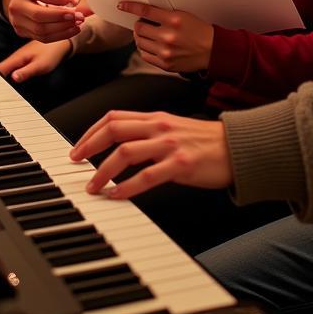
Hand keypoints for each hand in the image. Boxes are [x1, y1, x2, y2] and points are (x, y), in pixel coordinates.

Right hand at [0, 39, 71, 82]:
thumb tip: (13, 78)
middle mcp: (15, 57)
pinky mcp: (23, 60)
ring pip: (5, 69)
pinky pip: (11, 68)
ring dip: (0, 78)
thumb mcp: (40, 66)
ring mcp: (18, 58)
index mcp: (17, 58)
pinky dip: (8, 75)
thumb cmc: (51, 53)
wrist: (60, 43)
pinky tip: (9, 81)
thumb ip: (26, 72)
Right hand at [3, 0, 83, 41]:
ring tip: (77, 24)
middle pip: (39, 15)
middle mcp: (16, 4)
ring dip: (63, 29)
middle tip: (79, 16)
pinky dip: (59, 35)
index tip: (74, 2)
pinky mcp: (21, 31)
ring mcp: (16, 20)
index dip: (60, 0)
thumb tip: (74, 1)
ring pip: (41, 30)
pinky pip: (42, 38)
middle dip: (61, 17)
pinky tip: (71, 29)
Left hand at [68, 110, 232, 199]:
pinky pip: (147, 176)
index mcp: (155, 118)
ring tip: (92, 186)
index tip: (78, 146)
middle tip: (74, 161)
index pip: (114, 117)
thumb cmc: (205, 142)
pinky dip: (127, 187)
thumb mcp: (174, 130)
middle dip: (88, 145)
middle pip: (114, 130)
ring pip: (125, 152)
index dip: (91, 131)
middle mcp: (159, 127)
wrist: (238, 148)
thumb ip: (149, 134)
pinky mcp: (181, 165)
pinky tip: (117, 196)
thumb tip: (122, 147)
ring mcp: (170, 145)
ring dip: (103, 170)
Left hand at [121, 1, 213, 72]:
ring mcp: (165, 51)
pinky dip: (145, 49)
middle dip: (139, 24)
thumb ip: (164, 14)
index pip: (145, 11)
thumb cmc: (199, 31)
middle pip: (139, 28)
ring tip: (148, 35)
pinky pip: (145, 55)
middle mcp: (168, 36)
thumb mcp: (184, 15)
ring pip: (140, 42)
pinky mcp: (165, 64)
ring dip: (140, 37)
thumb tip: (144, 13)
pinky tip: (151, 45)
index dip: (130, 7)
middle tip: (143, 23)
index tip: (122, 5)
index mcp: (173, 20)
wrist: (213, 50)